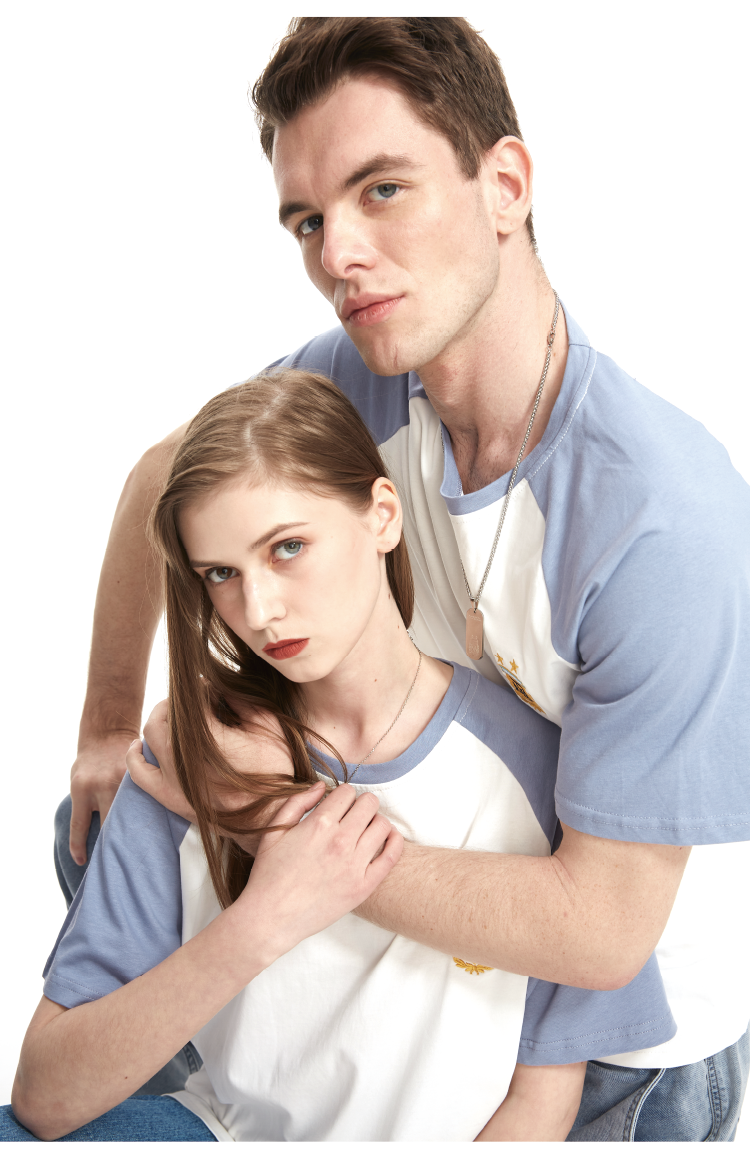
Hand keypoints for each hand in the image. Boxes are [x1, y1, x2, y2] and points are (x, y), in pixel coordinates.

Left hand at [69, 733, 133, 864]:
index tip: (82, 863)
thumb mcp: (79, 782)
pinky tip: (153, 824)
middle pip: (108, 824)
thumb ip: (85, 804)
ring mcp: (122, 780)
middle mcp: (102, 785)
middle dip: (111, 844)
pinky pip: (142, 800)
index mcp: (81, 789)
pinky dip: (145, 812)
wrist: (107, 732)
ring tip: (139, 848)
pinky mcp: (139, 775)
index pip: (79, 826)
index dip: (79, 847)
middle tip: (117, 862)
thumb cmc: (90, 763)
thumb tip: (99, 836)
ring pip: (128, 814)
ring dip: (132, 830)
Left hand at [130, 699, 295, 838]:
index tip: (207, 685)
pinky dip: (135, 756)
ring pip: (150, 737)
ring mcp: (175, 781)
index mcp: (214, 740)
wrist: (271, 817)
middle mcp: (188, 760)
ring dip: (158, 719)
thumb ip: (240, 700)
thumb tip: (215, 684)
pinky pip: (139, 773)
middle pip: (166, 715)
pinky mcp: (170, 798)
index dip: (199, 688)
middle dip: (177, 701)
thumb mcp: (268, 725)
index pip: (193, 700)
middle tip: (190, 698)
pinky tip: (139, 745)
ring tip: (170, 715)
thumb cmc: (276, 769)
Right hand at [243, 782, 403, 957]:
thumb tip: (320, 786)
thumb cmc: (268, 875)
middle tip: (351, 816)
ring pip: (382, 825)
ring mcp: (354, 865)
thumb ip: (297, 802)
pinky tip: (386, 838)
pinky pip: (392, 855)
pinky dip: (394, 841)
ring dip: (375, 822)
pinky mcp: (363, 886)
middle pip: (369, 804)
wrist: (270, 918)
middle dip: (360, 805)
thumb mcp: (274, 831)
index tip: (337, 806)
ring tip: (364, 830)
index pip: (347, 792)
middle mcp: (340, 841)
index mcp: (318, 824)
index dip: (342, 795)